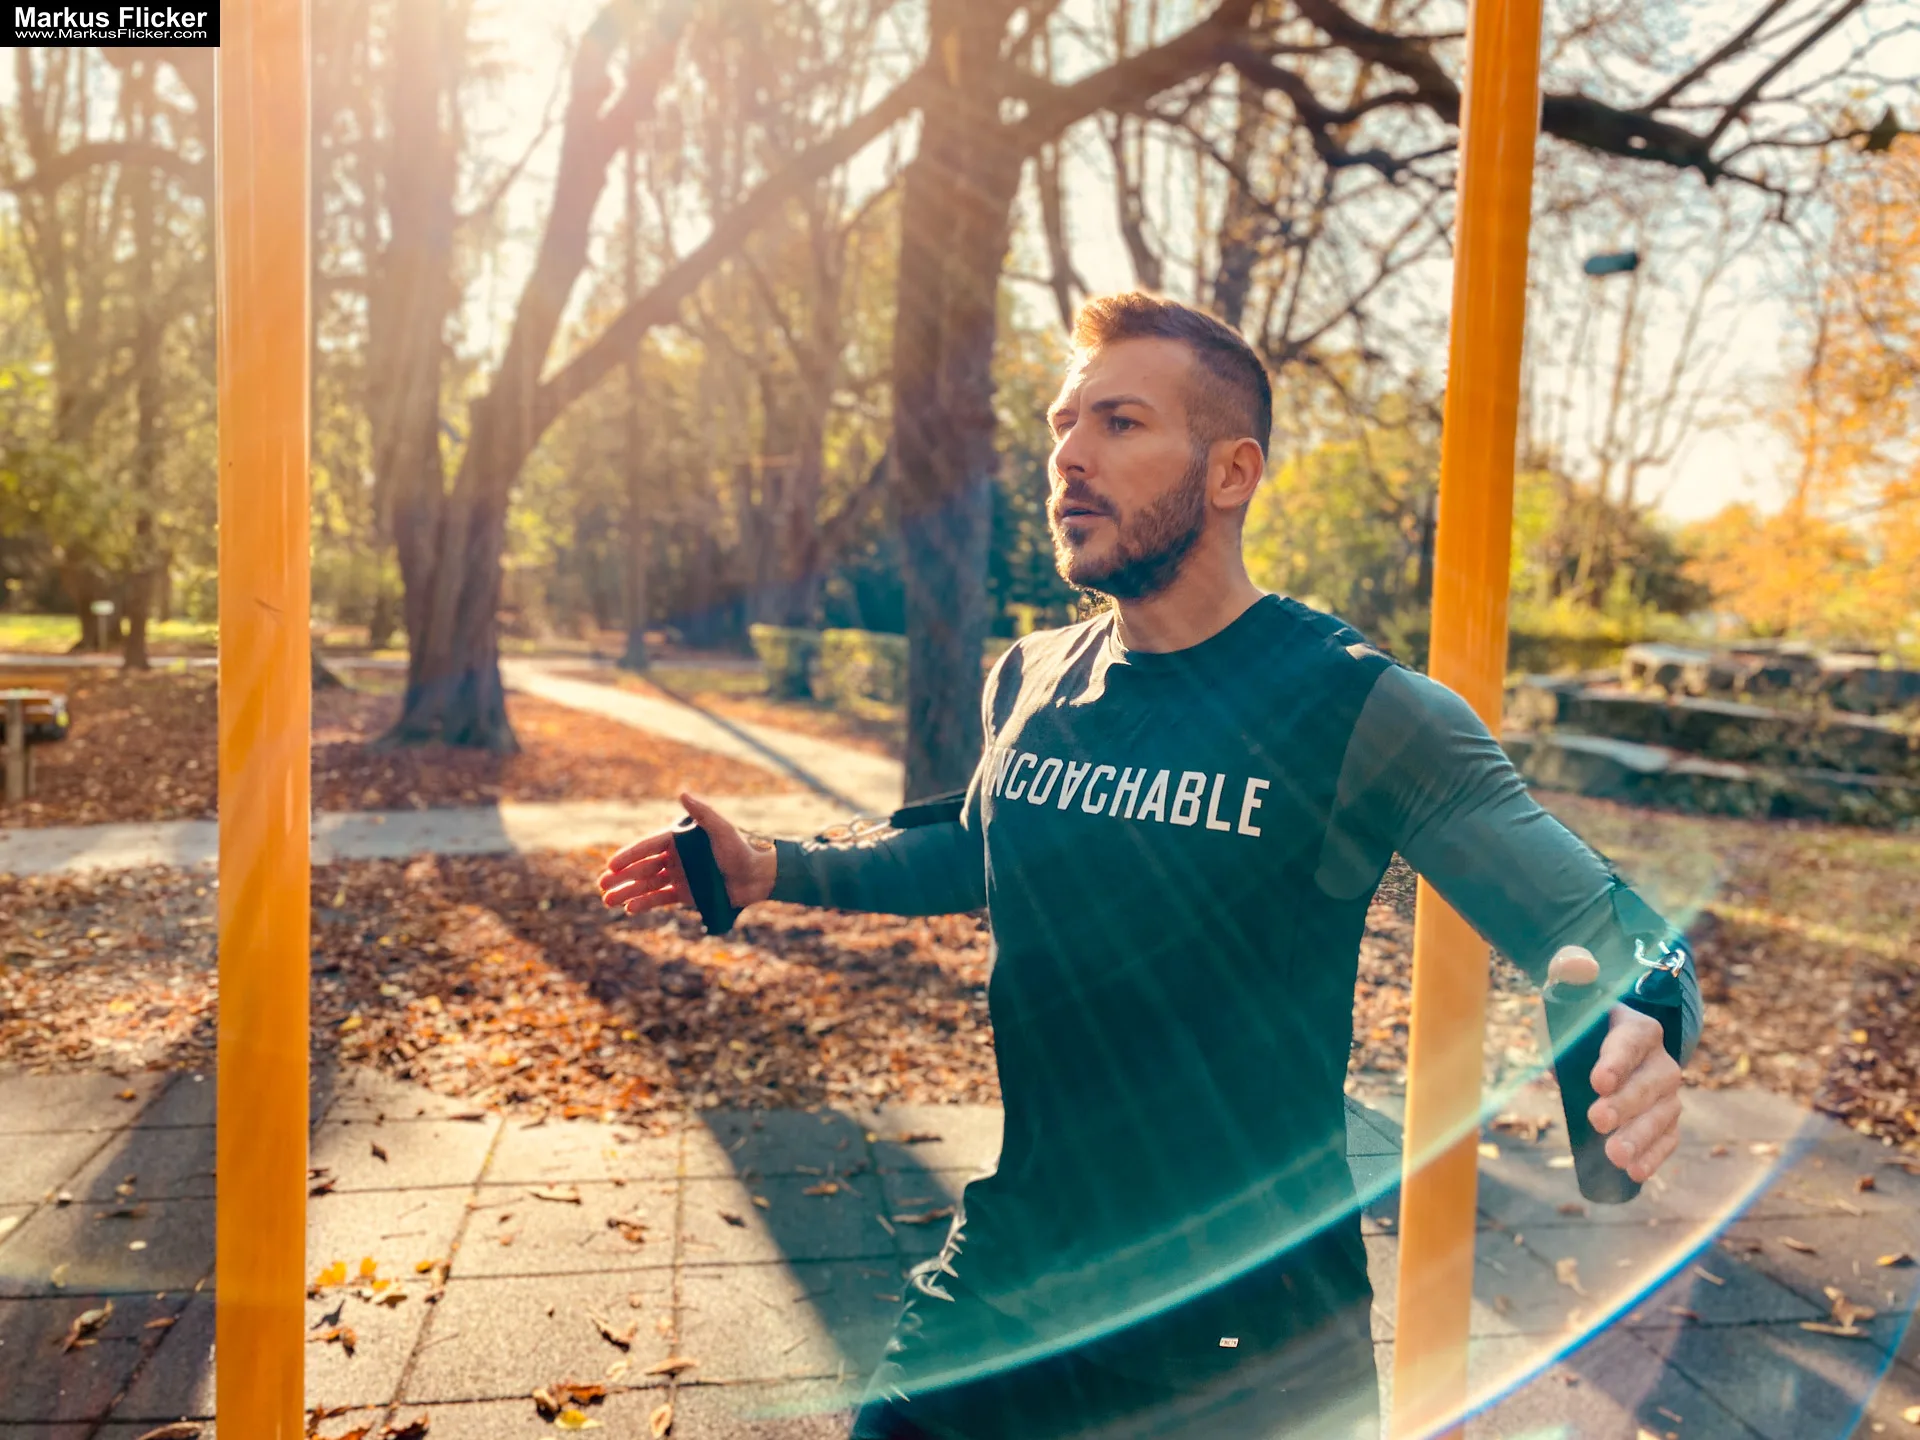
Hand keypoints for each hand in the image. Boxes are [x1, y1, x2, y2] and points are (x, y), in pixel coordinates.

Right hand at [596, 791, 777, 916]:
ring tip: (607, 901)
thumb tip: (682, 792)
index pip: (648, 846)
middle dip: (621, 877)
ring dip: (627, 892)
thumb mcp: (722, 830)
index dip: (629, 856)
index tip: (611, 865)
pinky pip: (660, 898)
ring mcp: (678, 875)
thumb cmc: (741, 849)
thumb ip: (702, 813)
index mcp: (679, 839)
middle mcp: (675, 856)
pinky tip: (629, 908)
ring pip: (647, 884)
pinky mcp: (685, 893)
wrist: (758, 877)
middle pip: (642, 867)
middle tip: (601, 885)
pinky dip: (644, 903)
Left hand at [1545, 945, 1683, 1182]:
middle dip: (1627, 1104)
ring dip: (1640, 1137)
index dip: (1618, 1060)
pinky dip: (1654, 1156)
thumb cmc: (1575, 1016)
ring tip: (1615, 1156)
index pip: (1634, 1040)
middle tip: (1597, 1120)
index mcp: (1636, 1026)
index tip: (1597, 1081)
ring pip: (1663, 1114)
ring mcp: (1664, 1093)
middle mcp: (1658, 1060)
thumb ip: (1570, 972)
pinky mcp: (1661, 1120)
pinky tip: (1635, 1172)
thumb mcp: (1566, 991)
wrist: (1586, 1043)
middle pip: (1653, 1082)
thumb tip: (1578, 965)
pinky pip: (1666, 1138)